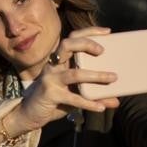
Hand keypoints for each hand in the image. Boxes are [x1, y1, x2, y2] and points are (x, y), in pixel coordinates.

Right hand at [1, 28, 121, 135]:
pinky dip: (88, 102)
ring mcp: (50, 79)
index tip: (108, 32)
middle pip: (67, 45)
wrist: (29, 114)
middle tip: (102, 52)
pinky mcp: (50, 94)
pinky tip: (101, 107)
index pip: (72, 38)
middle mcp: (53, 65)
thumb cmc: (54, 100)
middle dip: (86, 44)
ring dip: (95, 76)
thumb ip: (94, 94)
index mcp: (59, 60)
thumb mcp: (75, 94)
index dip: (89, 32)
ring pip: (74, 73)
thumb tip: (116, 100)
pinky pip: (72, 98)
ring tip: (112, 78)